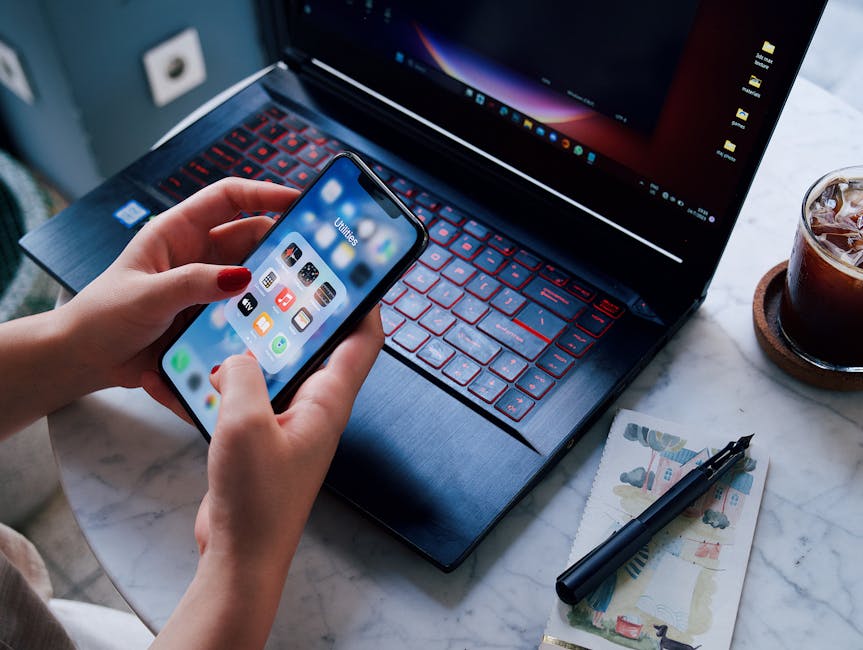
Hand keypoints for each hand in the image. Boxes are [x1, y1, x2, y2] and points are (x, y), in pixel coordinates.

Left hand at [61, 178, 298, 400]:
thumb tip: (243, 277)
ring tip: (300, 289)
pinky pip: (243, 306)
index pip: (228, 197)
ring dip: (271, 280)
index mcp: (176, 232)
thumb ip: (194, 284)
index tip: (298, 200)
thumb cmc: (102, 318)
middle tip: (312, 255)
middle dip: (279, 242)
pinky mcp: (209, 314)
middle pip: (250, 237)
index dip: (264, 193)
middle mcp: (196, 253)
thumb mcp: (147, 296)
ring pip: (252, 273)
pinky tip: (277, 320)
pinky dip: (260, 310)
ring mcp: (205, 284)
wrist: (85, 360)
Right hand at [152, 308, 382, 648]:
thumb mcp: (243, 422)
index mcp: (328, 403)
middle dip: (311, 315)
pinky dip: (244, 378)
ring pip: (287, 372)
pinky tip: (216, 368)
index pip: (362, 341)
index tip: (358, 269)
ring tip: (247, 316)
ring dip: (270, 347)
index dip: (366, 302)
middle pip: (324, 350)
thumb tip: (239, 356)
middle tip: (291, 279)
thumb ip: (243, 376)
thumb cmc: (255, 499)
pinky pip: (260, 397)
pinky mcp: (267, 441)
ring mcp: (292, 426)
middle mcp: (317, 411)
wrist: (240, 555)